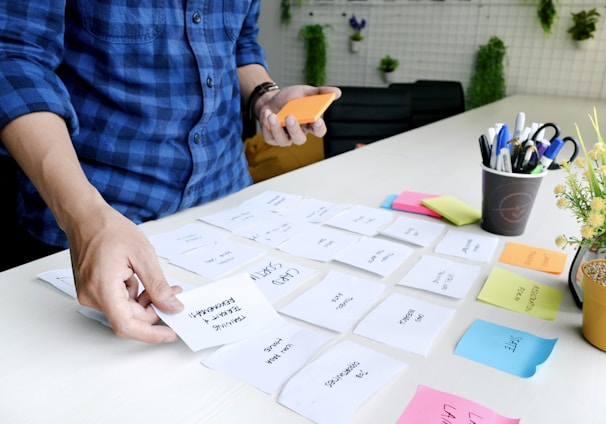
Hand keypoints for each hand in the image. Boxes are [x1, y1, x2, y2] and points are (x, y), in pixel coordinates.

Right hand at [66, 204, 183, 342]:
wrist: (85, 217)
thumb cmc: (109, 229)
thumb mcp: (143, 255)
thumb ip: (158, 285)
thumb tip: (172, 306)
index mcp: (103, 288)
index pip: (127, 325)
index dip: (151, 334)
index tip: (170, 334)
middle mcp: (92, 296)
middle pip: (129, 318)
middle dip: (154, 310)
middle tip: (174, 295)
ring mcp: (89, 294)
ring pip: (124, 310)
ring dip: (144, 301)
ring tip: (158, 282)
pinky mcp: (92, 290)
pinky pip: (117, 302)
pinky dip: (133, 295)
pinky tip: (140, 278)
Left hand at [257, 85, 340, 146]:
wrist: (271, 100)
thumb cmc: (290, 99)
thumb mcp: (306, 92)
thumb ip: (321, 92)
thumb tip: (337, 92)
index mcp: (310, 124)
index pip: (319, 131)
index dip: (319, 128)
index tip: (317, 120)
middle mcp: (298, 133)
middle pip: (300, 139)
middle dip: (294, 129)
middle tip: (290, 117)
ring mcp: (285, 137)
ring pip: (284, 141)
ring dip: (277, 129)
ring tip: (272, 115)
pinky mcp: (272, 138)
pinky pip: (270, 137)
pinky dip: (267, 126)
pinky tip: (266, 113)